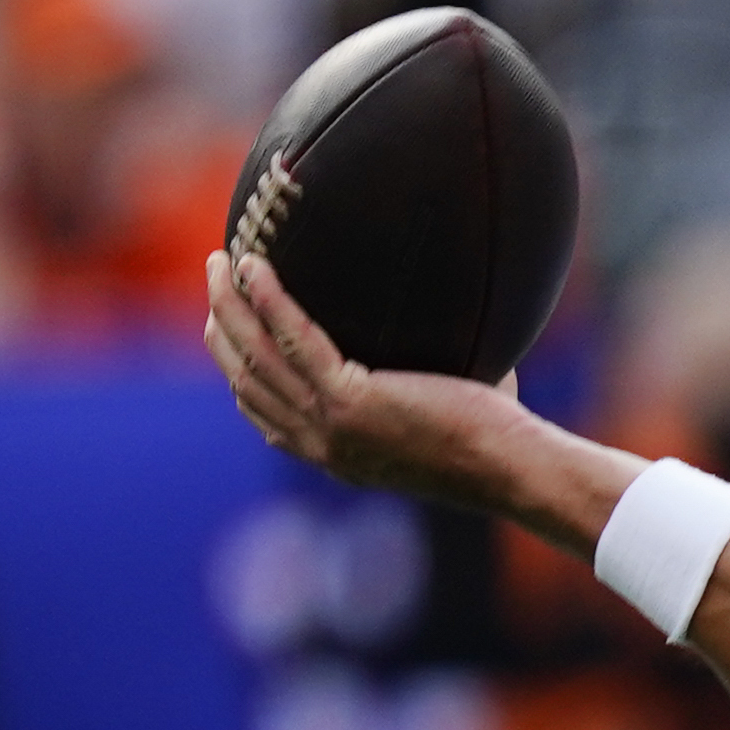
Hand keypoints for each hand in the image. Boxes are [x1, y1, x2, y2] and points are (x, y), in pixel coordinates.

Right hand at [203, 250, 526, 512]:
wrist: (512, 468)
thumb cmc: (497, 439)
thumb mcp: (437, 415)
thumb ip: (420, 382)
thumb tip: (447, 325)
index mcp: (335, 455)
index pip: (263, 412)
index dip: (237, 366)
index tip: (229, 330)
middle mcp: (322, 445)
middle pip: (245, 381)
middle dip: (220, 329)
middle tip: (216, 282)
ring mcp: (331, 425)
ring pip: (254, 358)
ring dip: (228, 305)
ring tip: (221, 261)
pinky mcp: (351, 401)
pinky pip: (293, 339)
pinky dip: (268, 299)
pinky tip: (254, 265)